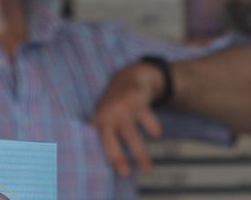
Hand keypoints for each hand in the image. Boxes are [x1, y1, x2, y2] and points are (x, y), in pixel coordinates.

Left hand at [92, 62, 165, 178]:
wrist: (128, 76)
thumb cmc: (114, 103)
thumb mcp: (102, 114)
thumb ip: (100, 131)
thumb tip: (94, 161)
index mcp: (99, 120)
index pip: (99, 142)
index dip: (103, 155)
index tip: (111, 171)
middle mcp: (109, 114)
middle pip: (112, 141)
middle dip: (119, 158)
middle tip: (126, 175)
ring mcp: (123, 107)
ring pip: (133, 135)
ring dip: (141, 153)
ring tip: (148, 169)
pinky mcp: (137, 100)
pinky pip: (149, 119)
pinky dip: (154, 128)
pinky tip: (156, 135)